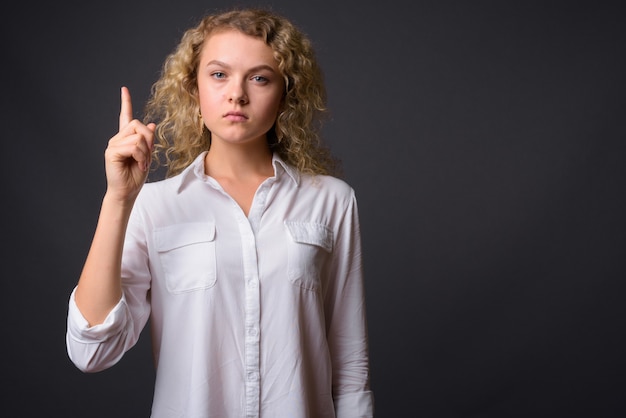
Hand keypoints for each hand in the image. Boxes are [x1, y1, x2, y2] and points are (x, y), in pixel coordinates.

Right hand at [104, 86, 155, 202]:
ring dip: (145, 152)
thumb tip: (150, 124)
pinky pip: (133, 146)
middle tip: (147, 157)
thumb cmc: (135, 176)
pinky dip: (140, 157)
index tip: (124, 89)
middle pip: (138, 125)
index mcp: (126, 139)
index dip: (125, 103)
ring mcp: (113, 144)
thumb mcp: (147, 156)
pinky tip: (138, 165)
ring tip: (142, 163)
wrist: (127, 192)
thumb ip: (147, 141)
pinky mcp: (112, 152)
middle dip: (149, 140)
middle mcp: (118, 139)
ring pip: (138, 137)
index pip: (125, 117)